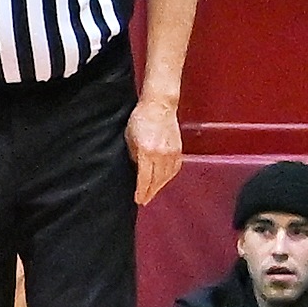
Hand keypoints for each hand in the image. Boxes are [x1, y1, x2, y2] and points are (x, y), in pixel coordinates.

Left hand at [125, 91, 181, 206]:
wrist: (159, 105)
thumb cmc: (141, 118)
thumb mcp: (129, 137)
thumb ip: (133, 155)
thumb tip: (136, 169)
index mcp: (147, 152)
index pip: (144, 179)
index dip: (141, 192)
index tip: (138, 200)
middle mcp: (161, 155)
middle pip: (156, 181)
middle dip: (150, 192)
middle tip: (144, 200)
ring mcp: (172, 153)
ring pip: (166, 177)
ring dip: (159, 187)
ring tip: (152, 193)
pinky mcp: (178, 150)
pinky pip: (174, 169)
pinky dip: (169, 177)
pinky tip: (164, 180)